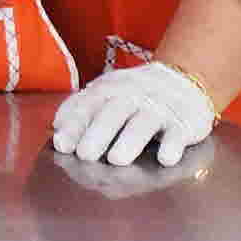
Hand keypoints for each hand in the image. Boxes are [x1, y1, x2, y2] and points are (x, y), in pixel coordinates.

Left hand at [53, 61, 216, 165]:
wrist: (182, 79)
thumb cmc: (134, 94)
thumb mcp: (105, 92)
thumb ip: (80, 108)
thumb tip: (56, 129)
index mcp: (107, 89)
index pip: (87, 106)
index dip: (74, 126)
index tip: (61, 145)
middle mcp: (132, 96)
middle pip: (112, 114)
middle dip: (97, 134)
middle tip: (84, 155)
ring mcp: (159, 109)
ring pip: (143, 124)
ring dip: (129, 141)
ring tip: (116, 160)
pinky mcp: (184, 122)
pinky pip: (178, 133)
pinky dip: (172, 145)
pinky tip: (165, 159)